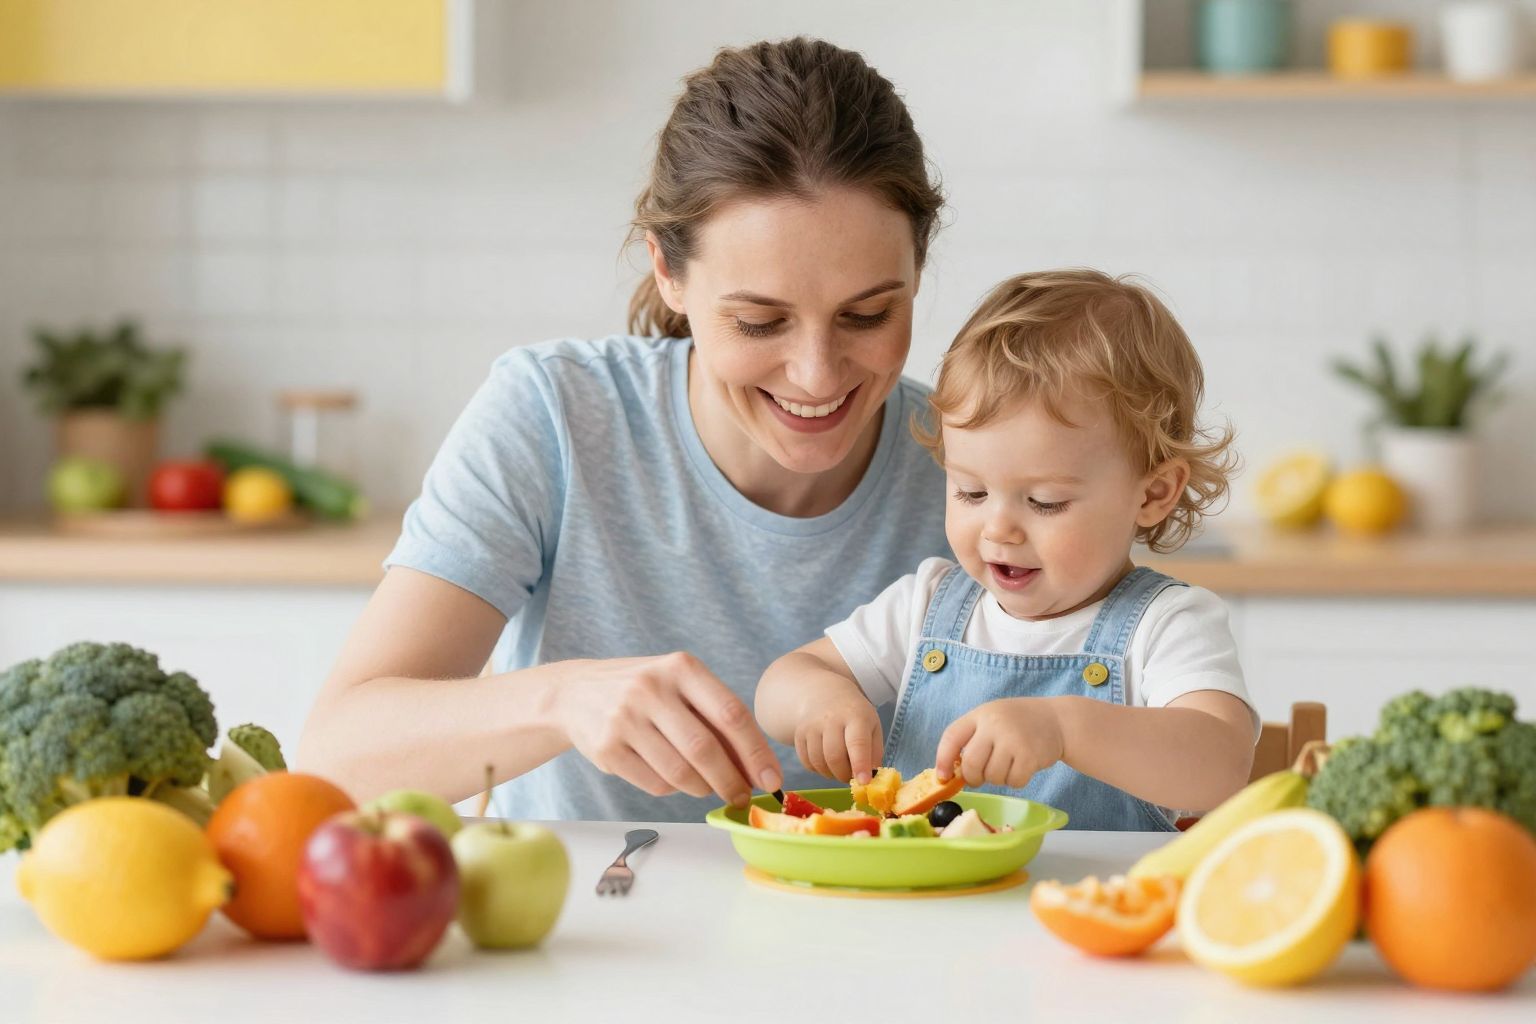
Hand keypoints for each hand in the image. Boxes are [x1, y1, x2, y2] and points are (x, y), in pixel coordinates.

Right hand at [553, 652, 781, 806]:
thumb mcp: (680, 685)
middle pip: (705, 749)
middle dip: (731, 781)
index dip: (756, 752)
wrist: (576, 693)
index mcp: (681, 667)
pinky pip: (654, 784)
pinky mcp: (606, 748)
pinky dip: (672, 790)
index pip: (731, 713)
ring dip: (702, 788)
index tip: (771, 779)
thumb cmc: (646, 692)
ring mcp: (625, 719)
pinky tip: (672, 779)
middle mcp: (651, 688)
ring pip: (679, 773)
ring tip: (707, 787)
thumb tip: (756, 768)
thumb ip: (715, 718)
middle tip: (742, 796)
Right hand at [793, 695, 882, 784]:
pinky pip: (807, 762)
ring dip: (831, 774)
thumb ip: (875, 753)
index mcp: (855, 716)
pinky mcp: (799, 735)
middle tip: (851, 777)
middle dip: (844, 775)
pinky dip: (819, 770)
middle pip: (834, 757)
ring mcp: (812, 726)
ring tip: (840, 769)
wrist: (824, 695)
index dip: (860, 764)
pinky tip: (827, 763)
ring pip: (819, 762)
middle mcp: (831, 718)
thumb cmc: (854, 715)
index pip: (857, 742)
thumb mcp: (873, 727)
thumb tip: (871, 779)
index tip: (864, 782)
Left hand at [935, 698, 1064, 789]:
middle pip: (971, 764)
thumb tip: (951, 772)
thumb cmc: (1018, 723)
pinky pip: (1013, 782)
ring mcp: (1013, 740)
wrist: (1057, 720)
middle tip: (980, 777)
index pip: (952, 737)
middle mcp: (995, 724)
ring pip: (992, 776)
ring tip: (1007, 764)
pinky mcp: (1030, 756)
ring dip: (997, 778)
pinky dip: (1015, 781)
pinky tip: (1022, 767)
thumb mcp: (991, 719)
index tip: (943, 777)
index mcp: (980, 714)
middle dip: (972, 777)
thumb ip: (972, 739)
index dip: (942, 760)